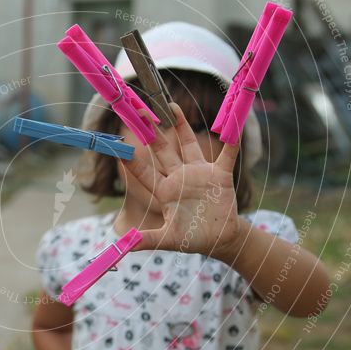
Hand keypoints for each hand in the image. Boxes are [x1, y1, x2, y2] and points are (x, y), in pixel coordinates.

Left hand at [119, 103, 246, 260]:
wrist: (219, 240)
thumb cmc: (192, 239)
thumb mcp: (169, 240)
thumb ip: (148, 240)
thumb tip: (125, 244)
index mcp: (164, 192)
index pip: (144, 172)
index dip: (132, 160)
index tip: (119, 146)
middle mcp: (179, 177)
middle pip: (162, 150)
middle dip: (151, 131)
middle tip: (140, 112)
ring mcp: (199, 174)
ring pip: (188, 144)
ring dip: (180, 125)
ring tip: (170, 105)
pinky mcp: (220, 176)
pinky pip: (227, 155)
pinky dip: (231, 141)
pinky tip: (231, 123)